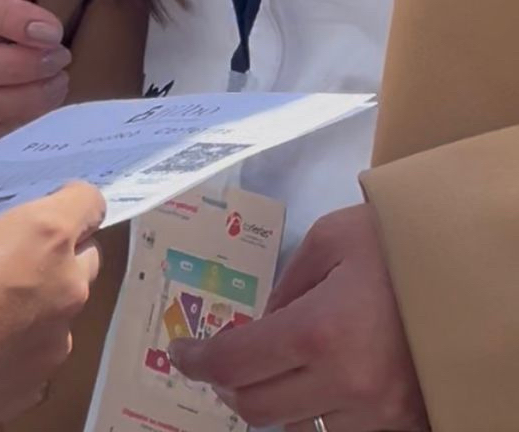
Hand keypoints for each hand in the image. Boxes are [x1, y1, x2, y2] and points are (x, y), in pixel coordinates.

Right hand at [0, 181, 104, 431]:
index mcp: (43, 237)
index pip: (88, 202)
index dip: (70, 200)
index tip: (49, 204)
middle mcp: (65, 285)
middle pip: (87, 257)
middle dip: (61, 253)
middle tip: (18, 258)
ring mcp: (59, 340)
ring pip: (65, 308)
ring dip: (42, 301)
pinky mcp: (42, 383)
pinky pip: (43, 349)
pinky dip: (24, 344)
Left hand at [169, 205, 429, 431]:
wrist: (472, 269)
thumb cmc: (395, 244)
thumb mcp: (328, 241)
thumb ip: (285, 286)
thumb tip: (258, 325)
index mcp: (319, 332)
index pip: (235, 366)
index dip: (197, 363)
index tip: (181, 355)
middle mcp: (345, 384)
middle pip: (258, 408)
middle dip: (227, 385)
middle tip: (218, 362)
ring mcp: (377, 414)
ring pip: (298, 427)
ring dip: (275, 401)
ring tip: (272, 368)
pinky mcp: (403, 425)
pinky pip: (341, 431)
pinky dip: (318, 411)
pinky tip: (317, 381)